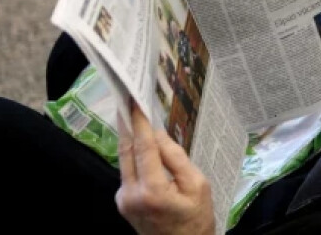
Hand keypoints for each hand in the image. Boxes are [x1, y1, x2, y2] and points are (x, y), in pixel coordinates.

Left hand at [116, 104, 214, 234]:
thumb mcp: (197, 185)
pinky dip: (134, 156)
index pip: (143, 147)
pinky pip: (128, 172)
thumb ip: (176, 158)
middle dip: (127, 125)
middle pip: (126, 151)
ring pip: (125, 161)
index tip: (136, 102)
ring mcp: (123, 200)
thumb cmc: (197, 219)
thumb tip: (158, 134)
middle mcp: (131, 194)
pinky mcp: (123, 202)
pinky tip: (142, 145)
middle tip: (127, 101)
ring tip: (135, 116)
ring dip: (130, 139)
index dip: (139, 123)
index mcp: (152, 190)